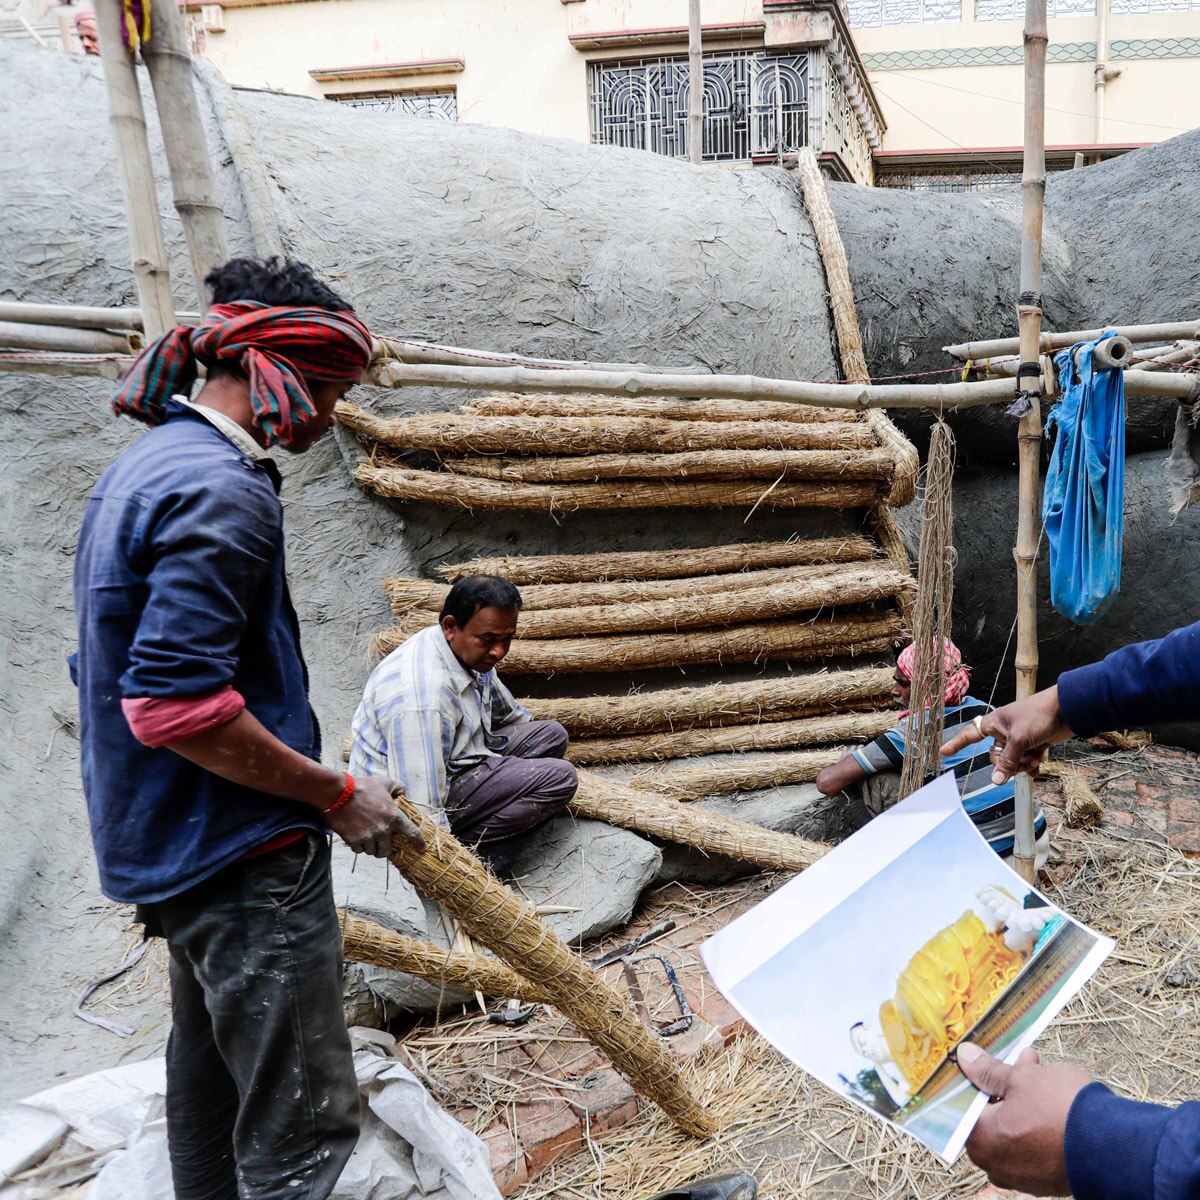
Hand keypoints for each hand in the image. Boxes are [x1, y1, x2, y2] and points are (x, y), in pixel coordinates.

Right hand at [325, 776, 425, 857]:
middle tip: (379, 842)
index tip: (421, 847)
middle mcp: (383, 830)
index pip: (411, 833)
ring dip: (370, 847)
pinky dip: (358, 846)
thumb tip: (403, 792)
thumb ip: (397, 787)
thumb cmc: (362, 787)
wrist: (338, 794)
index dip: (418, 842)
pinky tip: (355, 836)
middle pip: (387, 851)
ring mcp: (369, 837)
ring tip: (366, 837)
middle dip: (384, 849)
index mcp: (394, 817)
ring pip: (372, 851)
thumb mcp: (384, 783)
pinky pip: (359, 850)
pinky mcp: (354, 841)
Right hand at [940, 685, 1073, 783]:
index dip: (957, 744)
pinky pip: (1026, 761)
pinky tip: (1038, 767)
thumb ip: (1007, 761)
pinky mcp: (1033, 744)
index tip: (943, 753)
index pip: (970, 734)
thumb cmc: (1038, 715)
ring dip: (1023, 764)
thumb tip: (996, 781)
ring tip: (1034, 758)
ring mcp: (1019, 739)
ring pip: (1013, 761)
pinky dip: (1031, 766)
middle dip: (1008, 763)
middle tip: (1021, 759)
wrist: (1067, 710)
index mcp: (994, 724)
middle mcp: (1004, 732)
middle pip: (995, 756)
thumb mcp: (1019, 739)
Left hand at [957, 1042, 1092, 1195]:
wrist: (1115, 1149)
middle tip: (1023, 1060)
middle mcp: (995, 1164)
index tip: (989, 1060)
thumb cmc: (1061, 1110)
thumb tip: (963, 1056)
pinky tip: (1054, 1099)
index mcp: (980, 1140)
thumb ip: (988, 1070)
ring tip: (1041, 1070)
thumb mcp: (1021, 1078)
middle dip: (1005, 1084)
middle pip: (991, 1115)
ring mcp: (1021, 1176)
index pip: (964, 1104)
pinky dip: (1036, 1123)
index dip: (978, 1077)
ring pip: (1013, 1128)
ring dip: (1023, 1099)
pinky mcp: (1045, 1180)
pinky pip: (1032, 1145)